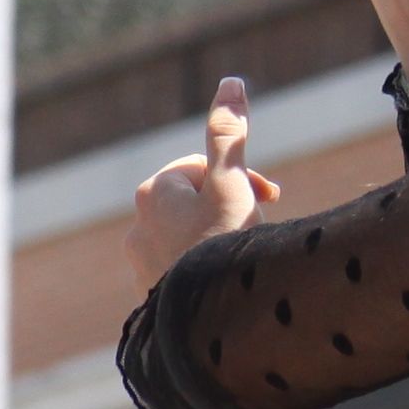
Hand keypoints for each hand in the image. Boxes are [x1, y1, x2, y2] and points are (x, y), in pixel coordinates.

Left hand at [125, 81, 280, 290]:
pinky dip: (203, 269)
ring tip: (242, 258)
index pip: (203, 167)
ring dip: (216, 239)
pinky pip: (181, 270)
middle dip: (228, 208)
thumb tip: (230, 82)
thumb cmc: (222, 247)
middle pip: (194, 203)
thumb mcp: (233, 184)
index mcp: (153, 192)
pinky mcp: (149, 296)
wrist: (207, 326)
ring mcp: (140, 264)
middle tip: (258, 228)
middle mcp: (138, 225)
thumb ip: (229, 135)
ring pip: (187, 238)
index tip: (271, 200)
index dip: (241, 178)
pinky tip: (225, 284)